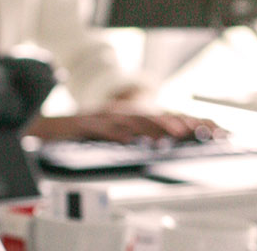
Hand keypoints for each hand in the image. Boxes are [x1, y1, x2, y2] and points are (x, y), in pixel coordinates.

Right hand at [25, 112, 222, 143]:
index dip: (187, 121)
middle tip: (196, 131)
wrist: (46, 128)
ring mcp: (104, 117)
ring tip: (172, 135)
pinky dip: (118, 134)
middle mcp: (120, 112)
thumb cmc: (82, 133)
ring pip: (133, 119)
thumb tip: (165, 144)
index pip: (163, 116)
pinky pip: (104, 129)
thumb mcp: (114, 133)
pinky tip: (130, 140)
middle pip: (153, 115)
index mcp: (129, 114)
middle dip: (176, 123)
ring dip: (154, 127)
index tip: (210, 130)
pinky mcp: (86, 125)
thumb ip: (137, 135)